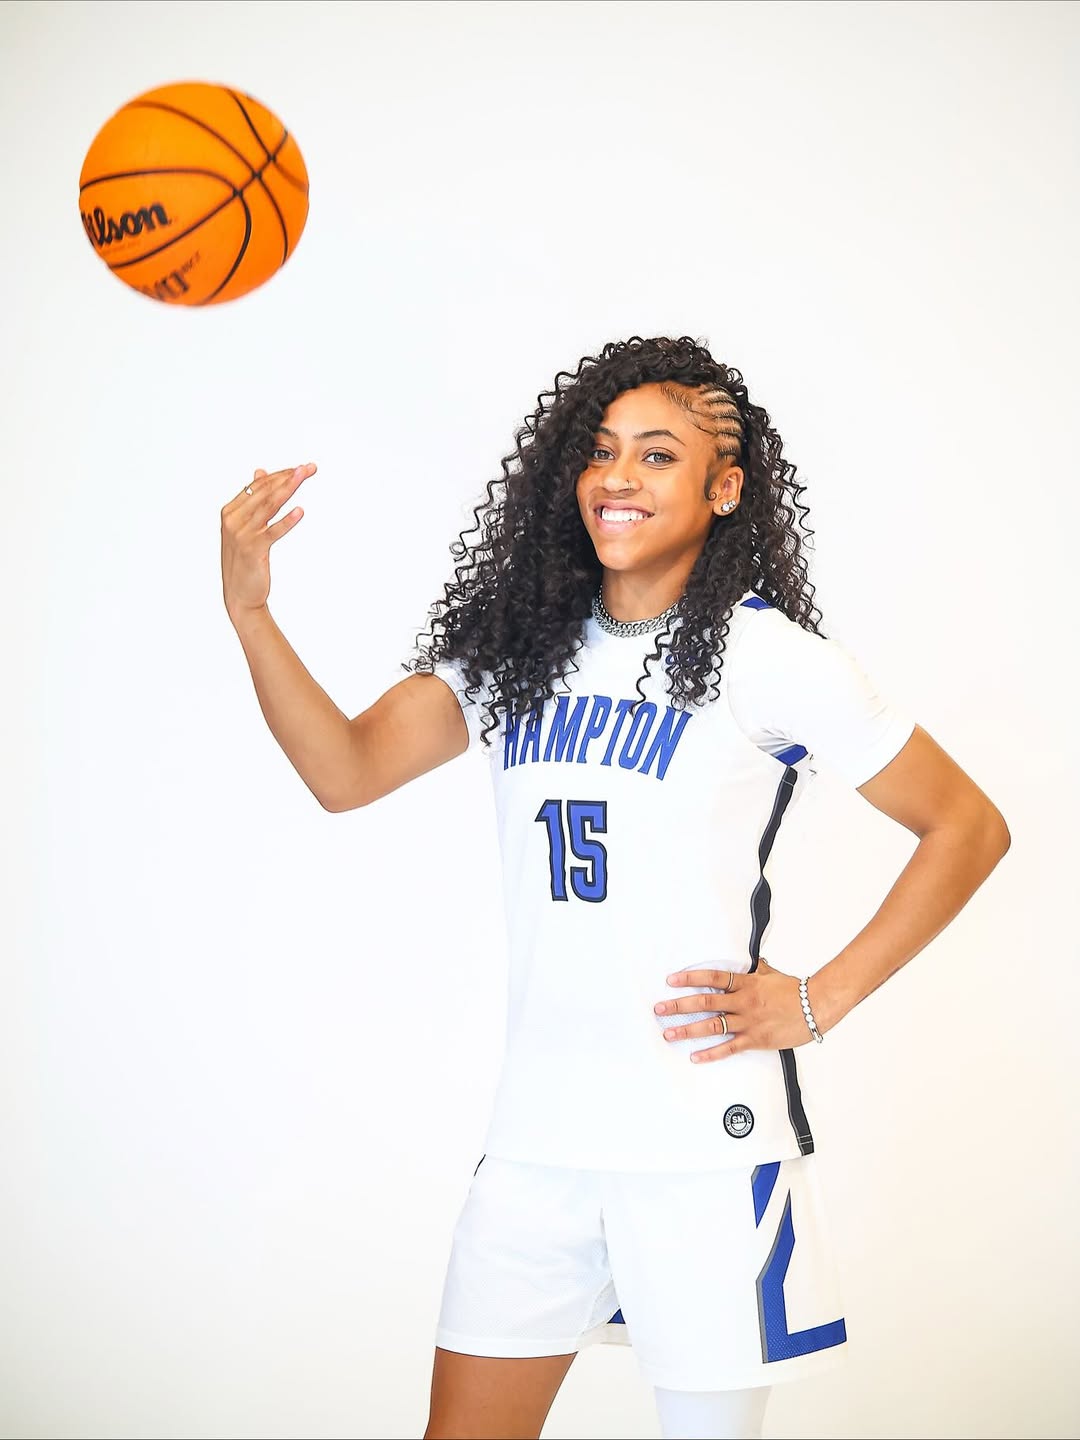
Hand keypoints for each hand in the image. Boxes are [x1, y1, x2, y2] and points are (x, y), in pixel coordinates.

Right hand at [220, 464, 315, 619]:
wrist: (240, 595)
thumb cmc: (245, 561)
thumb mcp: (246, 527)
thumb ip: (252, 500)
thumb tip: (260, 472)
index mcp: (230, 512)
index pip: (258, 486)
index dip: (280, 475)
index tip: (301, 468)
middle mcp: (232, 520)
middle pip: (264, 492)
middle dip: (288, 478)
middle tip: (309, 468)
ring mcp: (241, 535)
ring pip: (268, 506)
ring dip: (289, 489)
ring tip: (305, 477)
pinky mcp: (252, 550)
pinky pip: (272, 532)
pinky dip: (286, 521)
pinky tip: (300, 511)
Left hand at [653, 958, 815, 1062]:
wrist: (817, 1006)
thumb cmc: (795, 990)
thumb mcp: (772, 974)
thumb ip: (757, 970)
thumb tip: (751, 962)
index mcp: (746, 983)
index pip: (713, 977)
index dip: (691, 978)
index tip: (671, 980)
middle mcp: (743, 1002)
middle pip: (705, 1002)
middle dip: (679, 1006)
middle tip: (659, 1009)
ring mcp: (748, 1022)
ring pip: (712, 1026)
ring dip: (688, 1030)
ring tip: (669, 1033)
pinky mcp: (756, 1040)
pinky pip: (729, 1048)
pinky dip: (711, 1053)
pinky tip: (695, 1056)